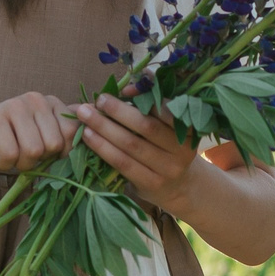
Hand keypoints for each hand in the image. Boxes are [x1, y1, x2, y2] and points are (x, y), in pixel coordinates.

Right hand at [0, 91, 76, 172]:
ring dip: (19, 163)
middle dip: (37, 160)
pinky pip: (11, 153)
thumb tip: (96, 139)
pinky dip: (2, 163)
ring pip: (33, 151)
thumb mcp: (41, 140)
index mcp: (52, 103)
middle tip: (20, 154)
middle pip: (54, 145)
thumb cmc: (8, 142)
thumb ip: (65, 137)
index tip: (45, 155)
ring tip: (8, 154)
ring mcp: (14, 104)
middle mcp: (36, 99)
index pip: (75, 132)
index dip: (63, 154)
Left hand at [76, 92, 199, 212]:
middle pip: (146, 126)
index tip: (124, 89)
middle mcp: (182, 149)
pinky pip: (123, 163)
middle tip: (98, 99)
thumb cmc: (166, 147)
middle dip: (118, 111)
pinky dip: (103, 148)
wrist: (177, 187)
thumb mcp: (168, 126)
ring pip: (131, 144)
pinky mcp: (151, 183)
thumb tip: (127, 88)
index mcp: (189, 128)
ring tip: (85, 115)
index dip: (145, 96)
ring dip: (104, 127)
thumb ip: (152, 105)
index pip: (167, 108)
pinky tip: (88, 137)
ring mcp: (168, 169)